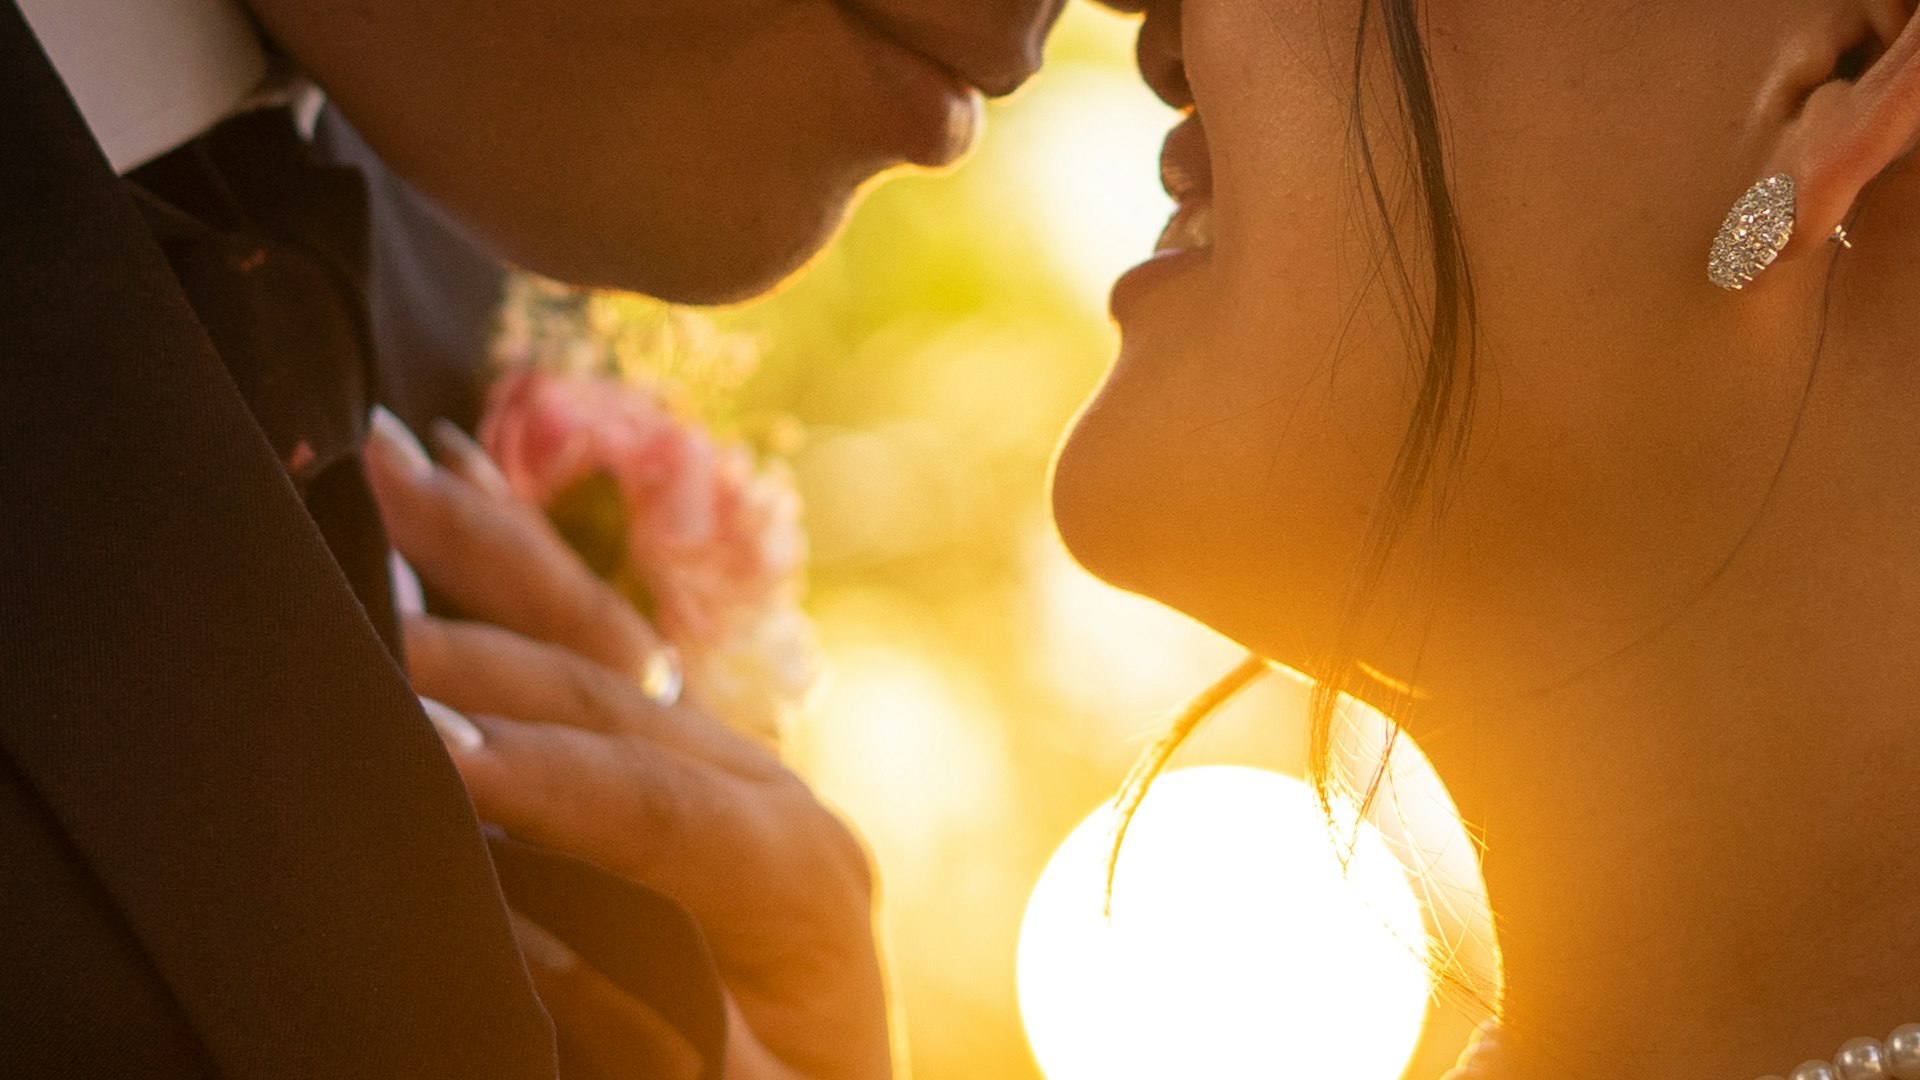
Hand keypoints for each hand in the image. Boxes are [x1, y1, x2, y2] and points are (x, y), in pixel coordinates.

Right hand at [365, 409, 891, 1079]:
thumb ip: (664, 1033)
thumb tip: (535, 941)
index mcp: (798, 877)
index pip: (666, 809)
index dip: (554, 781)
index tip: (441, 752)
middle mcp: (763, 789)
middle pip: (619, 691)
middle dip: (485, 640)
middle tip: (362, 592)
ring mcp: (716, 758)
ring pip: (595, 633)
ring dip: (488, 545)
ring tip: (391, 458)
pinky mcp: (664, 754)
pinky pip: (586, 638)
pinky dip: (511, 557)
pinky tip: (451, 470)